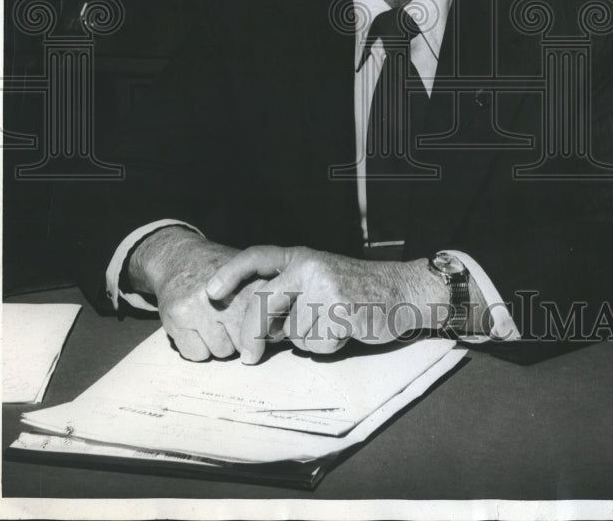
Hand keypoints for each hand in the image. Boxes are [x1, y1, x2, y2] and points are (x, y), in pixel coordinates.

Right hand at [126, 227, 267, 360]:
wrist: (179, 257)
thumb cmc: (220, 271)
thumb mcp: (249, 274)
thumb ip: (266, 300)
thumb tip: (281, 333)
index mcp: (250, 282)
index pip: (267, 324)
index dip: (264, 330)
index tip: (261, 328)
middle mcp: (226, 294)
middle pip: (246, 342)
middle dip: (241, 339)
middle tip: (230, 321)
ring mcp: (200, 306)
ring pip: (222, 352)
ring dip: (219, 344)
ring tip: (212, 321)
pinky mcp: (178, 317)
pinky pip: (197, 354)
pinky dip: (198, 347)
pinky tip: (196, 327)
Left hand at [205, 246, 449, 362]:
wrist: (402, 291)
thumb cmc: (356, 291)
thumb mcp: (319, 281)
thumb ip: (290, 297)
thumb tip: (259, 330)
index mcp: (301, 257)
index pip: (258, 256)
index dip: (232, 273)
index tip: (211, 291)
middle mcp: (309, 267)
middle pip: (264, 304)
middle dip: (252, 335)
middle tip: (249, 357)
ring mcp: (324, 287)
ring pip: (293, 332)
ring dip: (309, 339)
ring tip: (334, 323)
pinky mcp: (340, 310)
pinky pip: (317, 343)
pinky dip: (328, 345)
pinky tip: (347, 329)